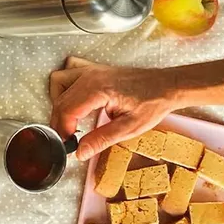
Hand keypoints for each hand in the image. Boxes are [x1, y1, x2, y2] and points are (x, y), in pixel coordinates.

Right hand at [49, 56, 179, 160]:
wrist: (165, 86)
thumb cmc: (151, 104)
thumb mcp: (129, 128)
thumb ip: (102, 139)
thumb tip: (80, 153)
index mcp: (98, 90)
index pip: (67, 110)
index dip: (63, 131)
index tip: (68, 146)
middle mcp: (90, 76)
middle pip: (60, 100)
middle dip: (59, 123)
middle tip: (68, 141)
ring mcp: (90, 70)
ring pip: (58, 85)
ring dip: (58, 105)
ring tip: (69, 123)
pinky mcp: (92, 70)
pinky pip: (66, 75)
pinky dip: (62, 88)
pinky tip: (73, 103)